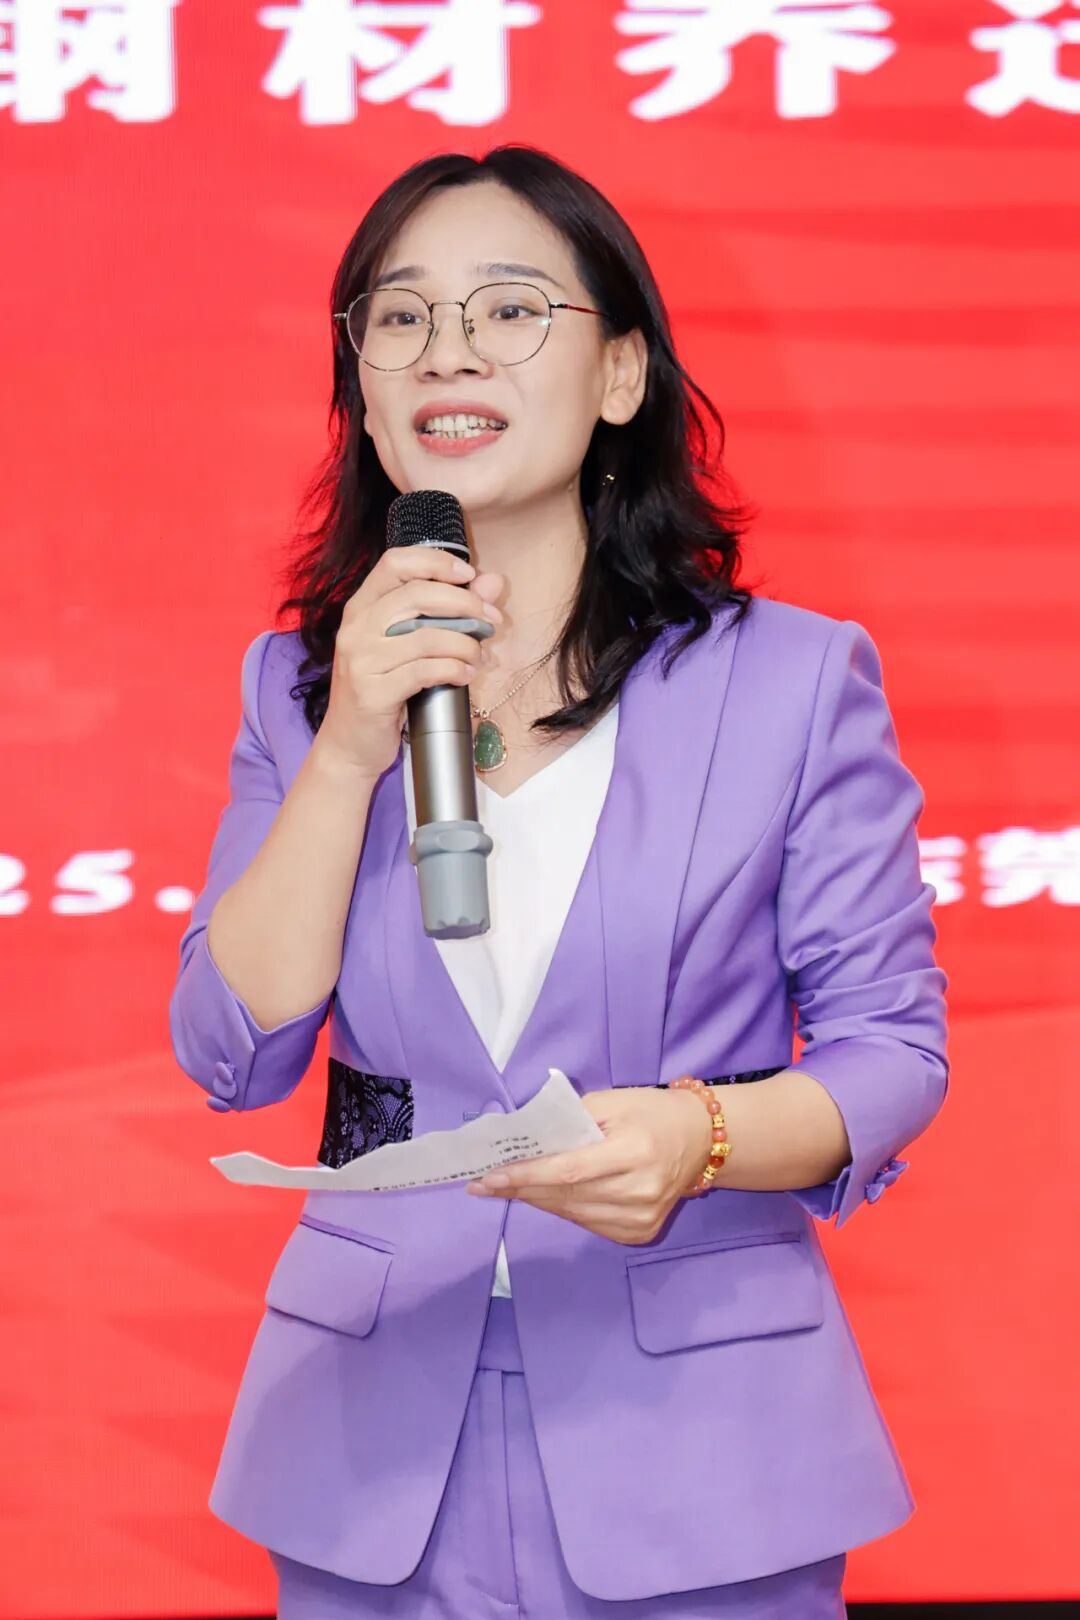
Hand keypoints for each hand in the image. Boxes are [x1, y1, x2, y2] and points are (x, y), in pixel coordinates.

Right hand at [314, 546, 504, 780]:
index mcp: (361, 608)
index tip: (468, 574)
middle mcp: (356, 628)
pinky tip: (467, 675)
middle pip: (417, 595)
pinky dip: (455, 669)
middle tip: (491, 620)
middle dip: (465, 604)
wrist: (348, 745)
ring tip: (481, 656)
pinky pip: (425, 671)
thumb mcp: (410, 646)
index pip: (395, 563)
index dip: (436, 562)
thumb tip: (492, 582)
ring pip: (426, 636)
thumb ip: (449, 611)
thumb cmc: (382, 690)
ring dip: (466, 644)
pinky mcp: (373, 693)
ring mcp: (361, 661)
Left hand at [466, 1086, 713, 1244]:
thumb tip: (526, 1142)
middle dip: (521, 1188)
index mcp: (634, 1152)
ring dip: (537, 1200)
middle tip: (484, 1183)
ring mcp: (642, 1218)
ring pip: (573, 1214)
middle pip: (566, 1196)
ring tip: (507, 1187)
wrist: (701, 1139)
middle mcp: (640, 1192)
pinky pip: (588, 1223)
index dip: (526, 1176)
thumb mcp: (612, 1101)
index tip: (488, 1177)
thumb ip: (569, 1120)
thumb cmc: (652, 1112)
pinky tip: (545, 1195)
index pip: (568, 1171)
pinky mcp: (640, 1234)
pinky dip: (563, 1209)